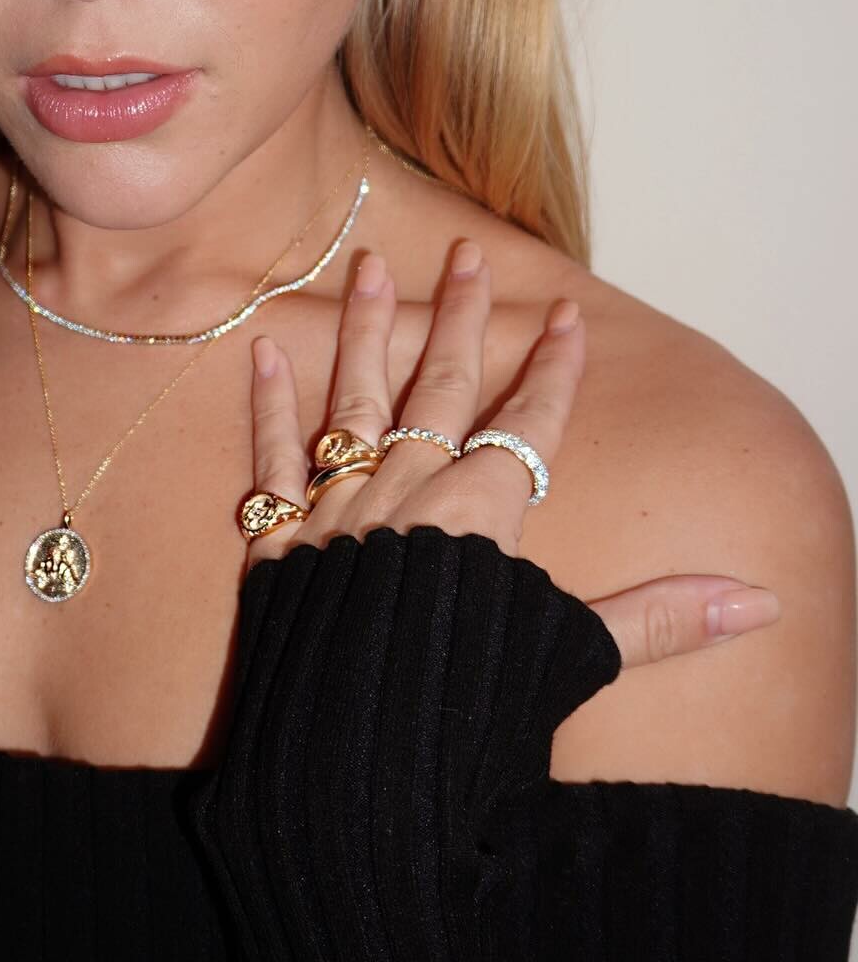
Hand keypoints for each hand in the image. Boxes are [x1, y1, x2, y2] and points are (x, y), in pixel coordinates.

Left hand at [246, 241, 782, 669]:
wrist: (350, 763)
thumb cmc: (464, 714)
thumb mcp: (571, 657)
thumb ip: (656, 618)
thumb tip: (753, 602)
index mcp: (480, 512)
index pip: (530, 423)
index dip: (554, 369)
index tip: (568, 314)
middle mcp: (407, 492)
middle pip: (443, 388)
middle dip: (462, 318)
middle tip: (468, 252)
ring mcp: (340, 509)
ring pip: (357, 400)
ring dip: (367, 330)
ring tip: (372, 266)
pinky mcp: (280, 540)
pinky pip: (273, 458)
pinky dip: (268, 404)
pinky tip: (263, 350)